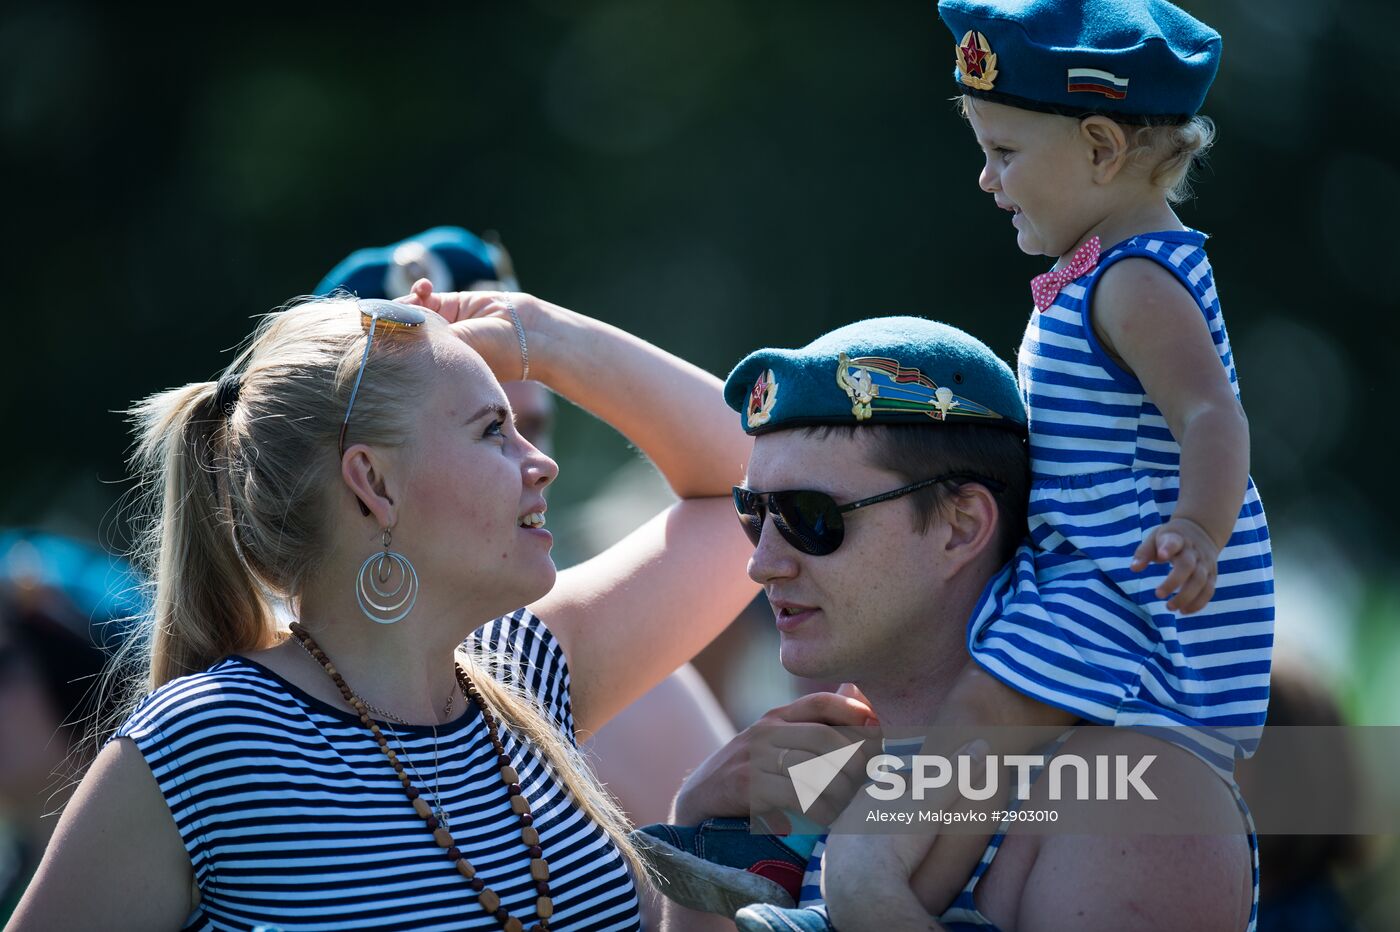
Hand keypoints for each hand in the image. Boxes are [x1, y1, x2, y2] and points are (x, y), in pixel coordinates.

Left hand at [399, 279, 541, 381]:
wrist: (525, 332)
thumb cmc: (493, 351)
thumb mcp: (456, 344)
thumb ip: (426, 333)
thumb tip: (392, 320)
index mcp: (432, 365)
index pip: (400, 350)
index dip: (388, 334)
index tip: (381, 322)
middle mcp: (434, 346)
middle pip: (401, 328)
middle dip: (395, 315)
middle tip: (396, 310)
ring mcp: (440, 324)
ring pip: (411, 308)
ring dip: (409, 300)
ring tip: (418, 297)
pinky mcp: (449, 305)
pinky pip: (424, 295)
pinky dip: (420, 288)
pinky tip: (425, 287)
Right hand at [673, 684, 877, 827]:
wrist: (697, 803)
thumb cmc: (748, 774)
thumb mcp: (776, 743)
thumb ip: (813, 726)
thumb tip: (862, 703)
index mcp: (777, 718)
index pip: (822, 702)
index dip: (855, 715)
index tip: (879, 735)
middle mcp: (765, 731)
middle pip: (824, 738)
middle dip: (854, 762)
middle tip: (867, 783)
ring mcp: (753, 757)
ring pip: (813, 769)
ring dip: (839, 792)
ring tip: (848, 806)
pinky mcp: (745, 786)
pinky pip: (795, 796)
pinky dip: (818, 810)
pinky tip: (825, 819)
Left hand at [1131, 517, 1218, 612]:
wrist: (1202, 530)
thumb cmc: (1171, 538)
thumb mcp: (1155, 538)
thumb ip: (1144, 553)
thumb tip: (1134, 569)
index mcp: (1178, 539)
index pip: (1174, 542)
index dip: (1168, 548)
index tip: (1160, 557)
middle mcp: (1194, 552)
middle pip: (1188, 566)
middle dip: (1174, 582)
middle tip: (1157, 594)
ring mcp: (1205, 564)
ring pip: (1201, 581)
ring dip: (1186, 597)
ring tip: (1170, 607)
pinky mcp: (1212, 575)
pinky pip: (1208, 591)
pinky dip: (1198, 603)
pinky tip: (1184, 611)